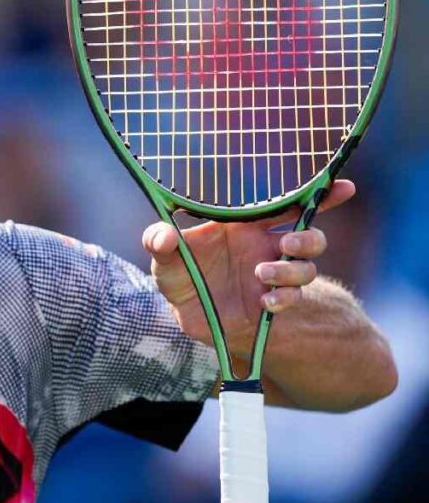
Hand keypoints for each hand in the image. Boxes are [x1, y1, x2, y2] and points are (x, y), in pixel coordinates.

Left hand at [143, 180, 354, 350]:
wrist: (185, 315)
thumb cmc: (178, 277)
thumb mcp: (163, 260)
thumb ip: (159, 242)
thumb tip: (164, 236)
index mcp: (245, 227)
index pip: (288, 207)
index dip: (318, 197)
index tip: (343, 187)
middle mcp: (265, 249)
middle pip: (309, 238)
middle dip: (307, 238)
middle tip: (285, 245)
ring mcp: (270, 277)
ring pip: (306, 269)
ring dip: (291, 270)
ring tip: (262, 274)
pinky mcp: (269, 303)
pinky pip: (291, 298)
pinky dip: (284, 298)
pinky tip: (266, 301)